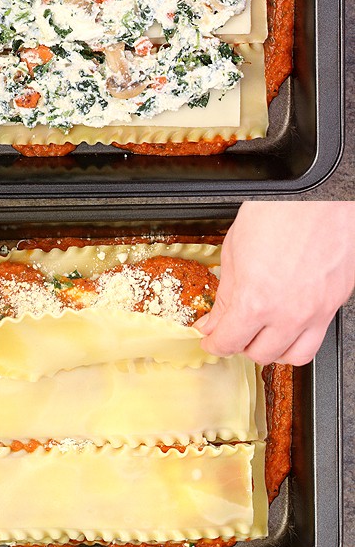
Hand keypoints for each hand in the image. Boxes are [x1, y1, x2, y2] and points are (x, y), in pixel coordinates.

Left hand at [197, 202, 354, 365]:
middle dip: (240, 344)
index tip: (211, 338)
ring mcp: (316, 311)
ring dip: (273, 349)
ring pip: (292, 355)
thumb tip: (215, 319)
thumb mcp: (235, 248)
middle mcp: (288, 313)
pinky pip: (317, 337)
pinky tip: (289, 322)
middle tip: (234, 329)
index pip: (228, 342)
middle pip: (259, 354)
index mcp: (256, 300)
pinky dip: (300, 338)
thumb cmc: (281, 208)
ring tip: (263, 333)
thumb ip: (225, 293)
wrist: (320, 192)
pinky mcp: (335, 302)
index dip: (213, 342)